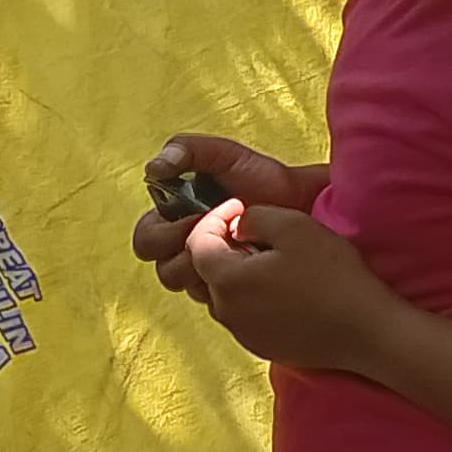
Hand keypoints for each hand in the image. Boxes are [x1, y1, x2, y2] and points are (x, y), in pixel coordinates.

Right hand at [131, 135, 329, 302]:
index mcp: (175, 219)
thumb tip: (154, 169)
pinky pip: (216, 301)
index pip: (147, 239)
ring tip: (240, 250)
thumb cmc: (262, 176)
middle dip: (186, 254)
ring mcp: (212, 270)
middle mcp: (188, 248)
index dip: (163, 234)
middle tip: (221, 237)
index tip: (196, 219)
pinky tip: (251, 265)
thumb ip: (186, 150)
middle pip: (162, 269)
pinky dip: (229, 285)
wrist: (304, 200)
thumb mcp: (223, 154)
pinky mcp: (235, 288)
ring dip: (207, 270)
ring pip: (187, 287)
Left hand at [186, 195, 399, 372]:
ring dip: (240, 273)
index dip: (214, 217)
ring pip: (225, 294)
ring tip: (273, 260)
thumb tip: (237, 226)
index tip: (240, 207)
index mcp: (227, 280)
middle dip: (224, 246)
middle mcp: (226, 311)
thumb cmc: (333, 276)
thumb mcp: (294, 226)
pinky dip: (254, 297)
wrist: (366, 331)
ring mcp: (243, 333)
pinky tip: (285, 288)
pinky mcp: (261, 346)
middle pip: (207, 270)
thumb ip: (254, 217)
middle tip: (257, 232)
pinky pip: (244, 315)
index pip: (196, 242)